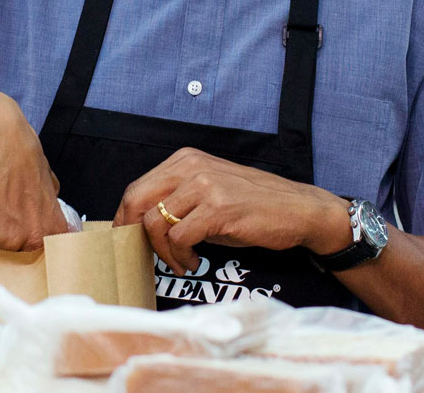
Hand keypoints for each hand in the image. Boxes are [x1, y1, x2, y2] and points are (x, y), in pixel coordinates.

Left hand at [112, 147, 349, 275]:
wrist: (298, 209)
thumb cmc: (252, 206)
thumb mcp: (209, 192)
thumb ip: (177, 201)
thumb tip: (142, 225)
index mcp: (185, 160)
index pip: (137, 187)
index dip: (126, 218)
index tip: (127, 241)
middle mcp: (191, 167)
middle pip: (137, 200)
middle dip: (134, 234)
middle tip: (146, 256)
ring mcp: (204, 185)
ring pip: (156, 223)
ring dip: (162, 252)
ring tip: (180, 262)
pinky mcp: (218, 208)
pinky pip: (179, 238)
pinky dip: (181, 256)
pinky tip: (194, 261)